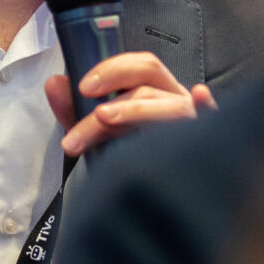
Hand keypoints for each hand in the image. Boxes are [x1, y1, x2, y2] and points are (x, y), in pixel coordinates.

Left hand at [43, 51, 215, 156]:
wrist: (155, 198)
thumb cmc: (129, 153)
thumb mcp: (96, 130)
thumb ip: (73, 108)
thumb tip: (54, 83)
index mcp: (153, 89)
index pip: (138, 65)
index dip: (111, 69)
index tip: (82, 87)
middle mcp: (174, 99)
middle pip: (149, 80)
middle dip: (116, 86)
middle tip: (89, 110)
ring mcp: (191, 121)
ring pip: (168, 106)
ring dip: (132, 110)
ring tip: (102, 119)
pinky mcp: (205, 144)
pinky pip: (209, 119)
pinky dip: (206, 106)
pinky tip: (200, 96)